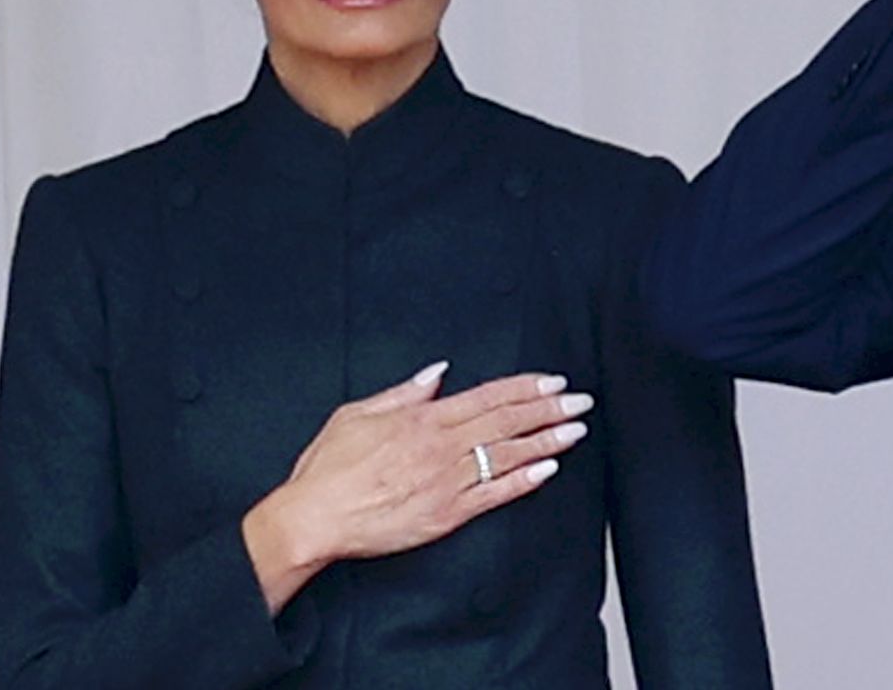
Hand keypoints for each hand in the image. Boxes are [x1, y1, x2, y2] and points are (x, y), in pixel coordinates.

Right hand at [242, 362, 591, 612]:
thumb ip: (403, 393)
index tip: (553, 381)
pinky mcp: (446, 515)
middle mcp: (441, 447)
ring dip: (547, 441)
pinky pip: (494, 495)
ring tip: (576, 430)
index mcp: (422, 420)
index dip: (525, 387)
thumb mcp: (357, 414)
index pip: (487, 397)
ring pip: (508, 455)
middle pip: (507, 422)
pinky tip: (547, 470)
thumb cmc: (327, 469)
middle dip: (549, 409)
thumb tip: (435, 372)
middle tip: (580, 401)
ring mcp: (447, 482)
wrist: (312, 519)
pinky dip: (523, 481)